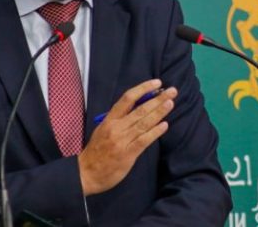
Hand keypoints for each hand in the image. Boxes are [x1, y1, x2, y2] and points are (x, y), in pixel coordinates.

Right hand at [77, 79, 176, 195]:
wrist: (86, 173)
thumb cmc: (96, 151)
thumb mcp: (103, 130)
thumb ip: (119, 120)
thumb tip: (138, 107)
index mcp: (109, 119)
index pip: (127, 98)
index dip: (143, 89)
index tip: (156, 83)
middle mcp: (116, 127)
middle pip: (140, 109)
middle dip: (157, 99)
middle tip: (172, 91)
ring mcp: (122, 140)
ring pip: (144, 123)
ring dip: (159, 112)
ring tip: (170, 103)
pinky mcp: (128, 154)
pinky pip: (144, 140)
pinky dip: (155, 132)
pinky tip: (164, 125)